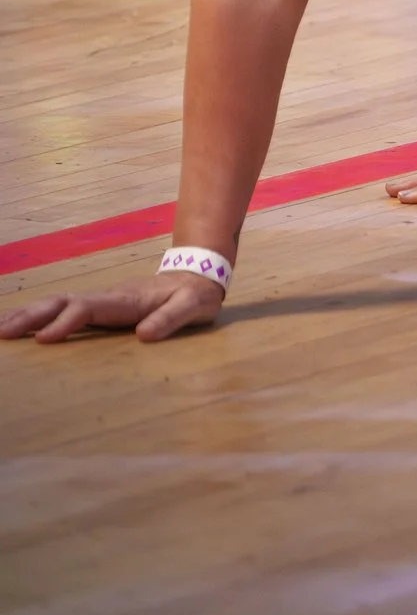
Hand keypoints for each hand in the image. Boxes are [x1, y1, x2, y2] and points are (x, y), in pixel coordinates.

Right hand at [0, 271, 226, 342]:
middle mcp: (108, 297)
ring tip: (1, 330)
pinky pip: (63, 309)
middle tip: (2, 333)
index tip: (44, 340)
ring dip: (29, 315)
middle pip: (63, 302)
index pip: (88, 308)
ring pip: (58, 303)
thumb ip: (172, 318)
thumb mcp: (194, 306)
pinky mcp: (100, 307)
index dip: (66, 322)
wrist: (198, 274)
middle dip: (32, 316)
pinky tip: (22, 325)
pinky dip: (39, 316)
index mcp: (126, 300)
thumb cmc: (196, 295)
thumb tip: (144, 335)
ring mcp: (102, 300)